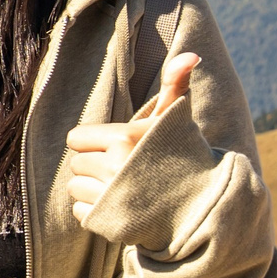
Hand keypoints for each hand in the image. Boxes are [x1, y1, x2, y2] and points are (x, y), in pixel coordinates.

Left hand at [65, 53, 199, 224]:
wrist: (201, 207)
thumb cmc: (183, 157)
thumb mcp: (175, 120)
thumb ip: (175, 85)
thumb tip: (191, 55)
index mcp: (125, 139)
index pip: (76, 138)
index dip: (94, 142)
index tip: (117, 147)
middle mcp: (114, 167)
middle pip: (75, 163)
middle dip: (94, 165)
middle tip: (122, 169)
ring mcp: (109, 198)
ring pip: (75, 188)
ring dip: (92, 189)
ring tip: (121, 188)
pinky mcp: (106, 223)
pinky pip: (79, 212)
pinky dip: (94, 212)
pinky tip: (119, 208)